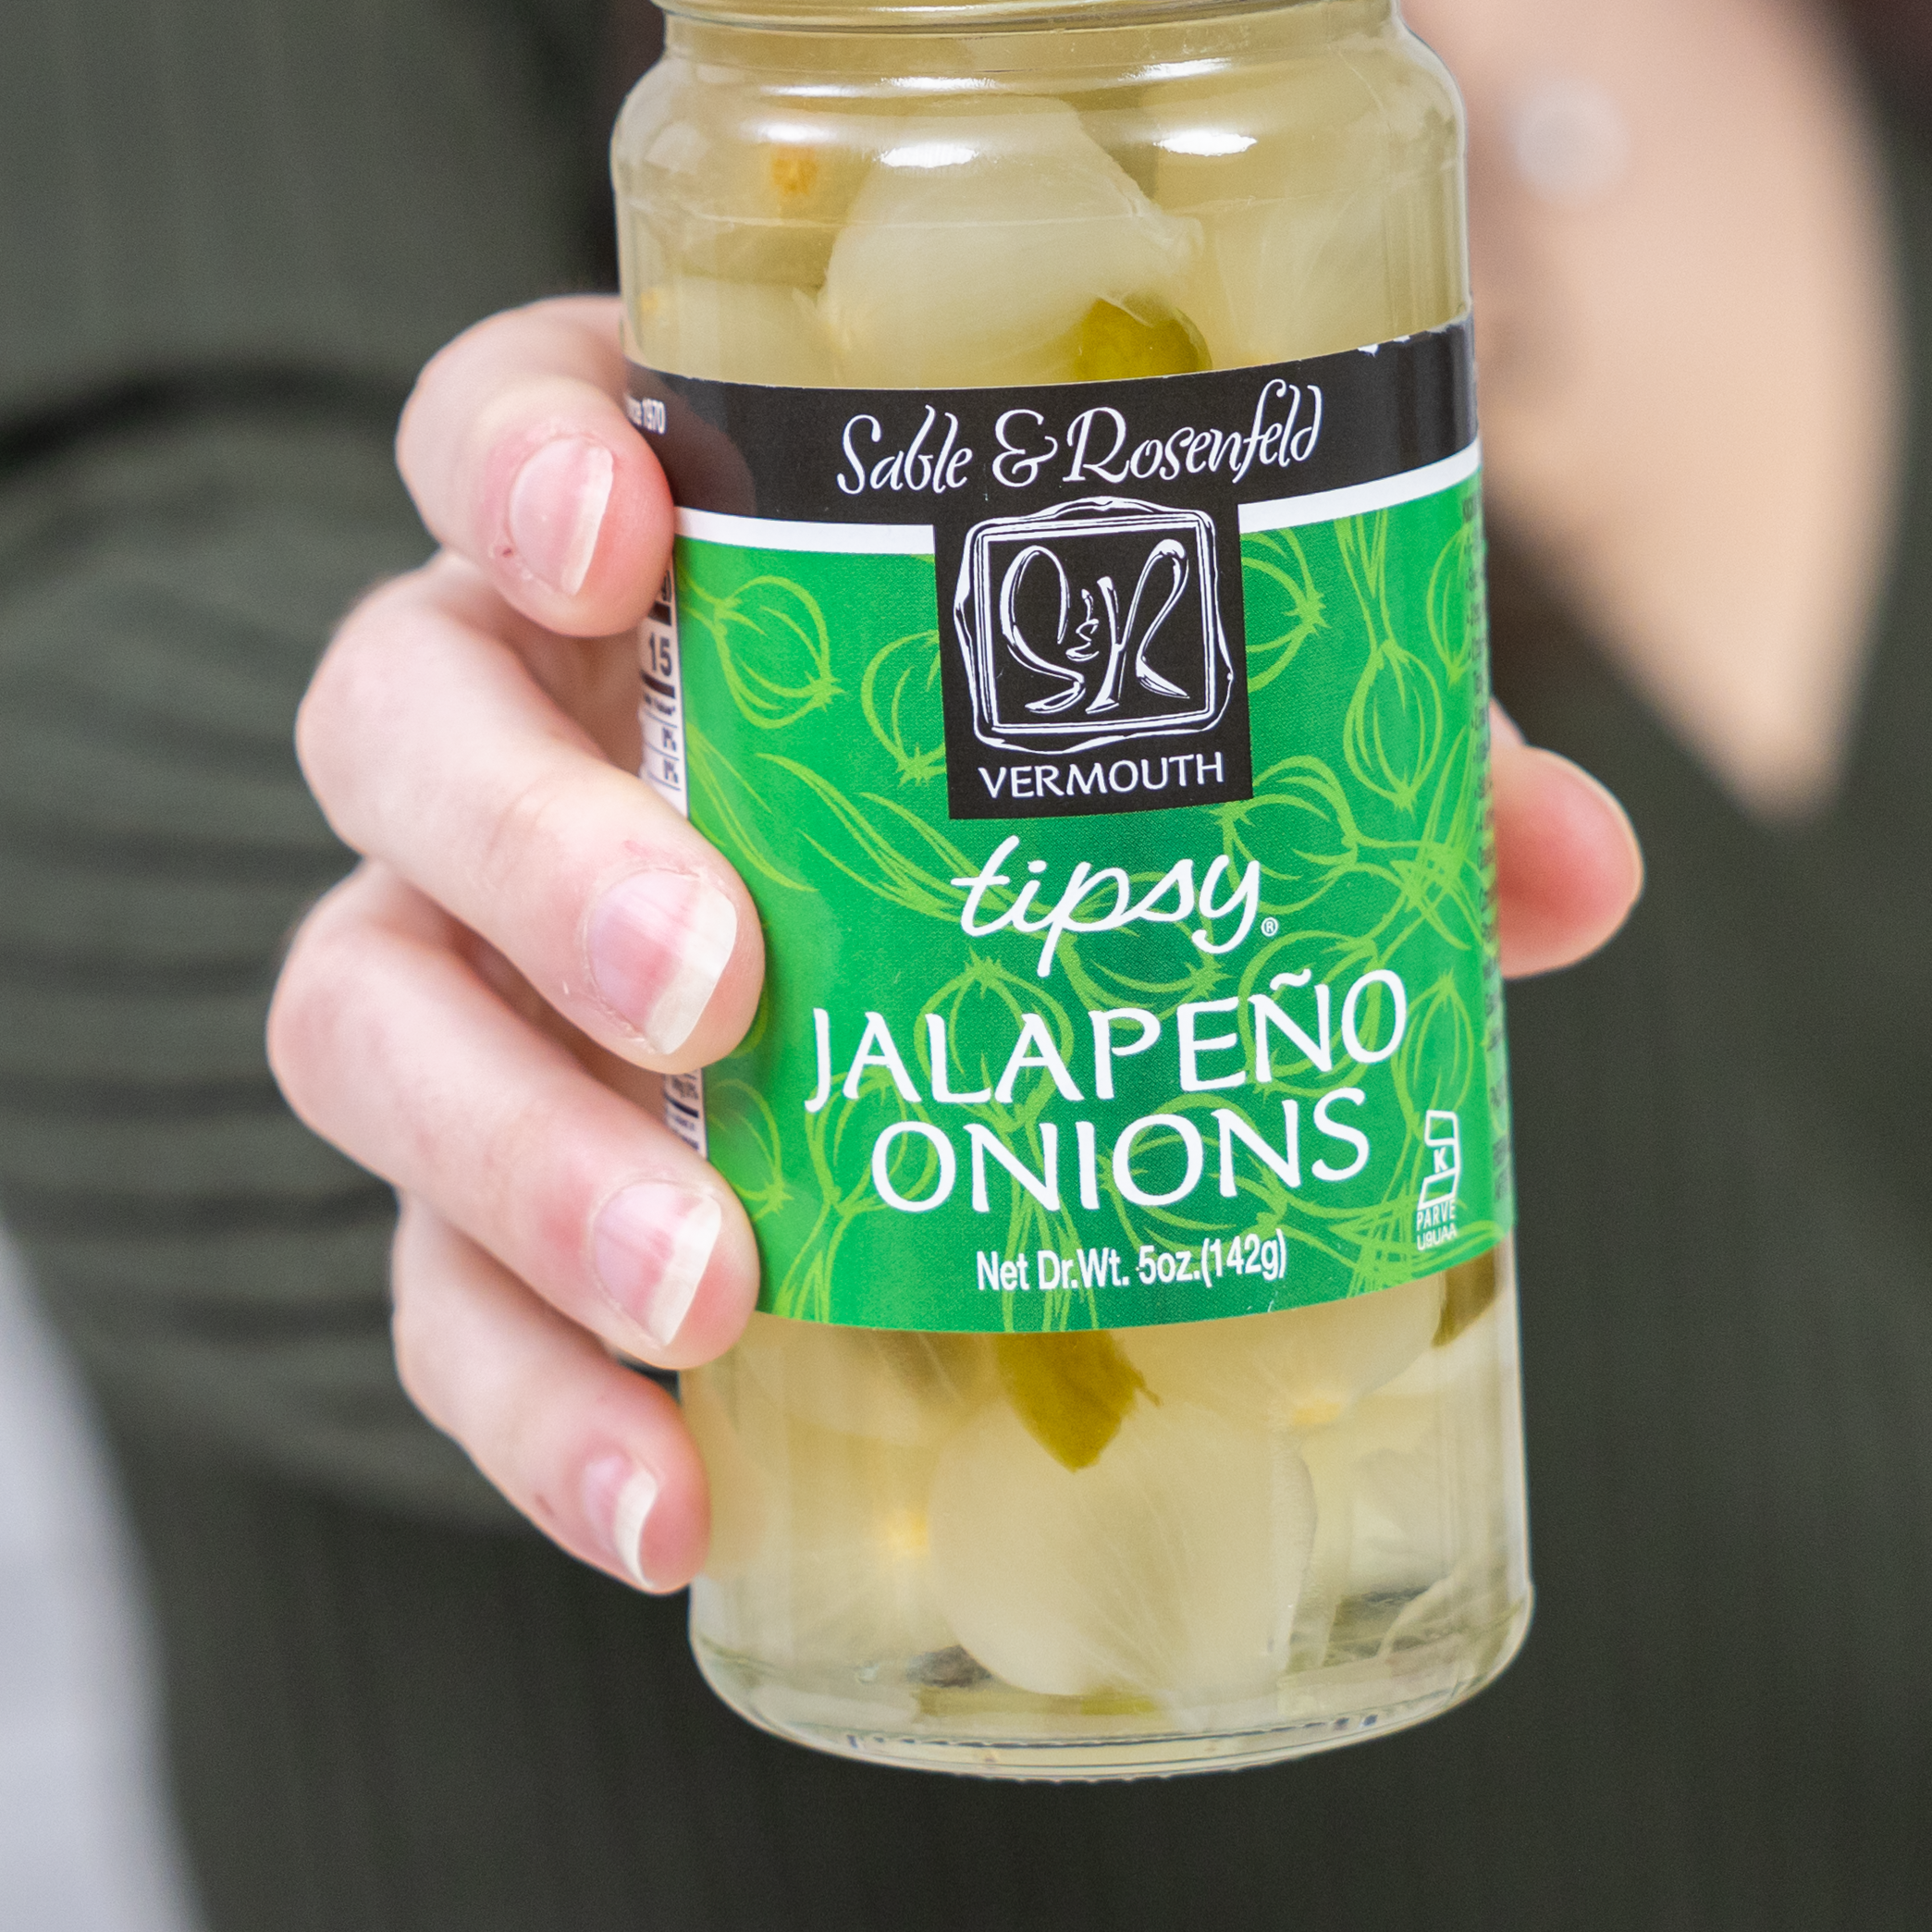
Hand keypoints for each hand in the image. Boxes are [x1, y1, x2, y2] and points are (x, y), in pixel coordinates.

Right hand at [269, 297, 1642, 1594]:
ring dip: (516, 1148)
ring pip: (360, 1007)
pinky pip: (422, 1285)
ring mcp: (455, 957)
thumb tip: (1571, 866)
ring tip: (716, 1290)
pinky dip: (525, 1401)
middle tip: (719, 978)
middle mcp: (508, 720)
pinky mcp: (458, 1189)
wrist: (846, 997)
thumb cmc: (1014, 789)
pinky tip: (667, 1504)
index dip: (520, 458)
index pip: (507, 427)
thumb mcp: (1179, 735)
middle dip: (531, 841)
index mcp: (660, 541)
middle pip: (399, 713)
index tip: (623, 530)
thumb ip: (1347, 748)